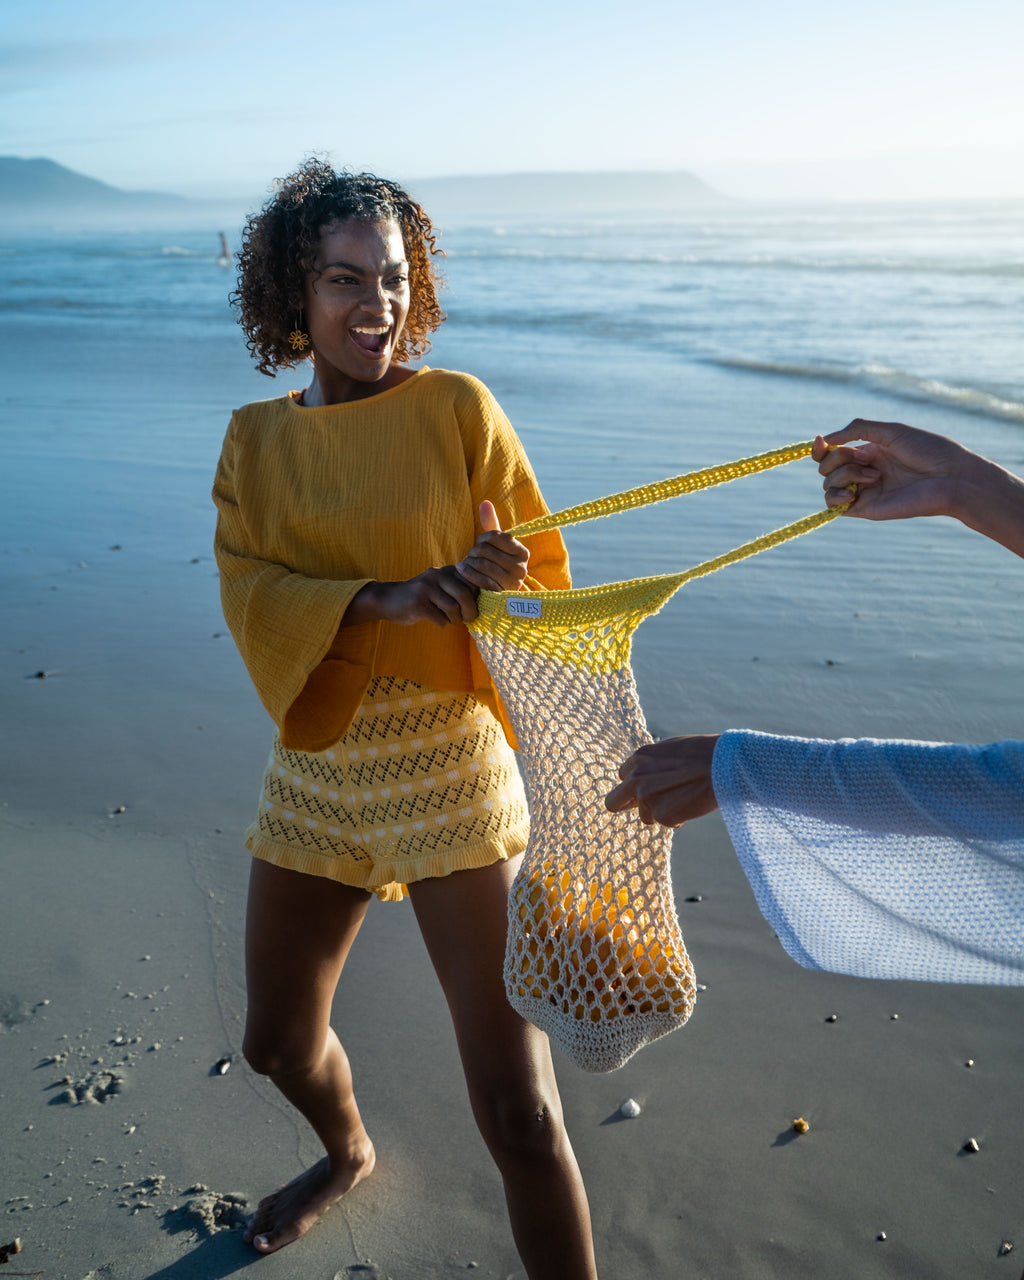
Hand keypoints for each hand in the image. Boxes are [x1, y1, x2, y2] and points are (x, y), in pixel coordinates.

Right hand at [353, 567, 480, 627]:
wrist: (388, 599)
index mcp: (447, 570)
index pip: (473, 581)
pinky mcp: (417, 603)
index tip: (481, 607)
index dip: (480, 596)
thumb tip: (485, 602)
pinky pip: (440, 618)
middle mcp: (437, 575)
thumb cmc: (422, 597)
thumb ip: (460, 589)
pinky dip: (442, 623)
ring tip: (451, 620)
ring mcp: (426, 588)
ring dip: (456, 619)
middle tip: (469, 620)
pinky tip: (437, 621)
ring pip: (453, 608)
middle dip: (470, 611)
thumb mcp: (441, 586)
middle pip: (465, 594)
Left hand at [456, 501, 530, 591]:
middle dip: (474, 551)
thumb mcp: (495, 545)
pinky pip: (478, 579)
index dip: (483, 537)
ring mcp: (511, 583)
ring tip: (465, 562)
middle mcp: (521, 569)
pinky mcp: (499, 595)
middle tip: (470, 555)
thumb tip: (485, 502)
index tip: (480, 542)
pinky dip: (467, 573)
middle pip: (486, 550)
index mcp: (523, 553)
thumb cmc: (495, 564)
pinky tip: (462, 570)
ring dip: (468, 562)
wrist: (494, 594)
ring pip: (481, 563)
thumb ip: (491, 523)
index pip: (497, 536)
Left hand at [605, 735, 719, 827]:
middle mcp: (635, 778)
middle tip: (647, 806)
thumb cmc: (703, 754)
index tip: (650, 787)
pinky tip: (691, 805)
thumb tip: (643, 775)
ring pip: (645, 816)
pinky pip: (665, 822)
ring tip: (684, 799)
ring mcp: (646, 798)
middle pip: (613, 803)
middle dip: (627, 805)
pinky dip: (676, 819)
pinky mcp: (660, 815)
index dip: (637, 784)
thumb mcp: (670, 750)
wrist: (724, 766)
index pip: (623, 778)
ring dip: (661, 812)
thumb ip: (651, 763)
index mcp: (638, 758)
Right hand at [812, 419, 967, 520]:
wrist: (950, 478)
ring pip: (827, 483)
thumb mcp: (891, 430)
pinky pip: (832, 504)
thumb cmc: (928, 451)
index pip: (832, 451)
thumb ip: (858, 429)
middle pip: (826, 466)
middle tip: (865, 460)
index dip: (822, 447)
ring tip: (875, 476)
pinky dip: (834, 496)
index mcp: (870, 452)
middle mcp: (863, 472)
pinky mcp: (864, 509)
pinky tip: (852, 493)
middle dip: (836, 459)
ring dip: (844, 475)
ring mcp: (863, 491)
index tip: (821, 441)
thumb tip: (826, 439)